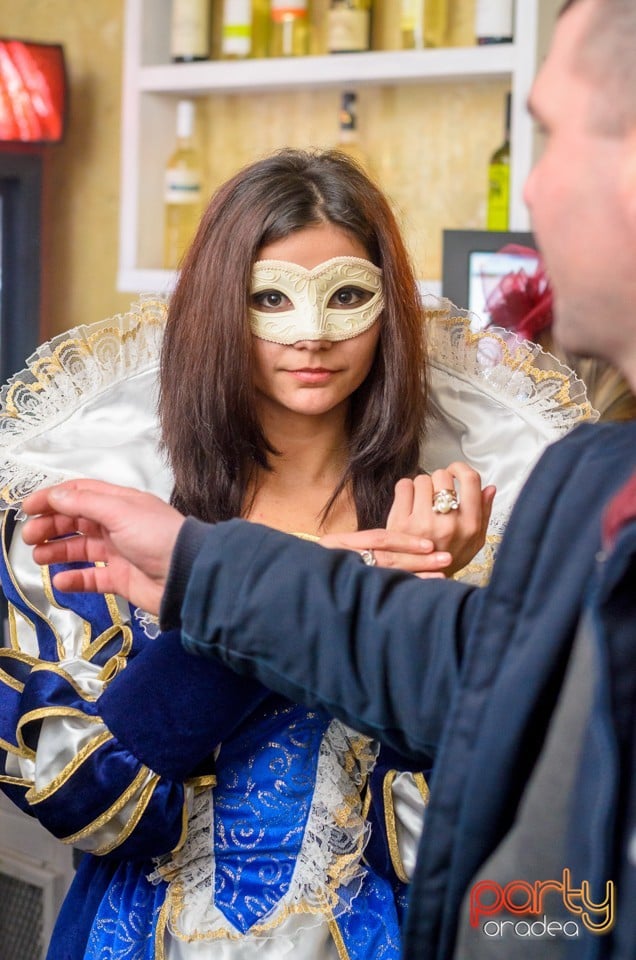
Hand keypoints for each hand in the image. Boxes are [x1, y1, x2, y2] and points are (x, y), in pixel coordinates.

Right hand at [20, 479, 185, 613]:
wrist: (187, 575)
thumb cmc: (160, 537)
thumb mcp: (120, 511)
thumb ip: (86, 502)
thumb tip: (56, 494)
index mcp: (120, 503)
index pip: (80, 494)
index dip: (53, 498)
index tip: (29, 507)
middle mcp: (118, 525)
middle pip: (76, 521)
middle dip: (50, 526)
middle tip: (29, 536)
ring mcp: (119, 552)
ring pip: (80, 549)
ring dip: (57, 551)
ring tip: (38, 556)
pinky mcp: (121, 578)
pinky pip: (91, 578)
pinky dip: (74, 579)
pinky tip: (60, 580)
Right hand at [319, 529, 451, 578]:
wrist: (301, 580)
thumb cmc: (325, 565)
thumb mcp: (338, 548)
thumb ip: (363, 543)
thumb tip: (401, 530)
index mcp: (340, 543)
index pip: (377, 539)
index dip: (404, 541)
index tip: (428, 544)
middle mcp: (343, 558)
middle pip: (387, 557)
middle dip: (418, 558)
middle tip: (444, 557)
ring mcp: (347, 575)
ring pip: (386, 573)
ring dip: (416, 572)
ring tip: (441, 572)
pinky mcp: (351, 588)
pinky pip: (382, 587)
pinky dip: (405, 586)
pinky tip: (422, 587)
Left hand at [386, 463, 495, 576]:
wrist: (419, 579)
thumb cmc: (448, 559)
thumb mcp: (475, 541)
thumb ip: (484, 513)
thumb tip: (490, 488)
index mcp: (469, 525)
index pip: (470, 479)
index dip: (460, 468)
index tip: (455, 470)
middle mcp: (447, 523)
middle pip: (442, 476)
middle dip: (439, 480)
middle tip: (436, 493)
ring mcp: (422, 523)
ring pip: (421, 480)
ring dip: (421, 486)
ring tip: (422, 502)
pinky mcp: (400, 522)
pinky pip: (403, 486)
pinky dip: (405, 489)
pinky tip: (409, 502)